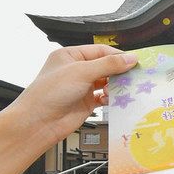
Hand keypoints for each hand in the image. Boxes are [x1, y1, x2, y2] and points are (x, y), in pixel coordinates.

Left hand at [16, 44, 136, 145]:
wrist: (39, 123)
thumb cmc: (49, 93)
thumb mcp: (81, 72)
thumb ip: (108, 64)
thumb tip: (130, 58)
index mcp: (71, 56)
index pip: (101, 51)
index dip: (118, 56)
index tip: (134, 61)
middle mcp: (77, 70)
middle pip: (106, 67)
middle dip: (118, 73)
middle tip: (132, 77)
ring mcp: (82, 87)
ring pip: (107, 83)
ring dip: (115, 87)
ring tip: (118, 91)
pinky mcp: (86, 102)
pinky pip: (105, 98)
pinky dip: (110, 99)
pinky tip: (110, 100)